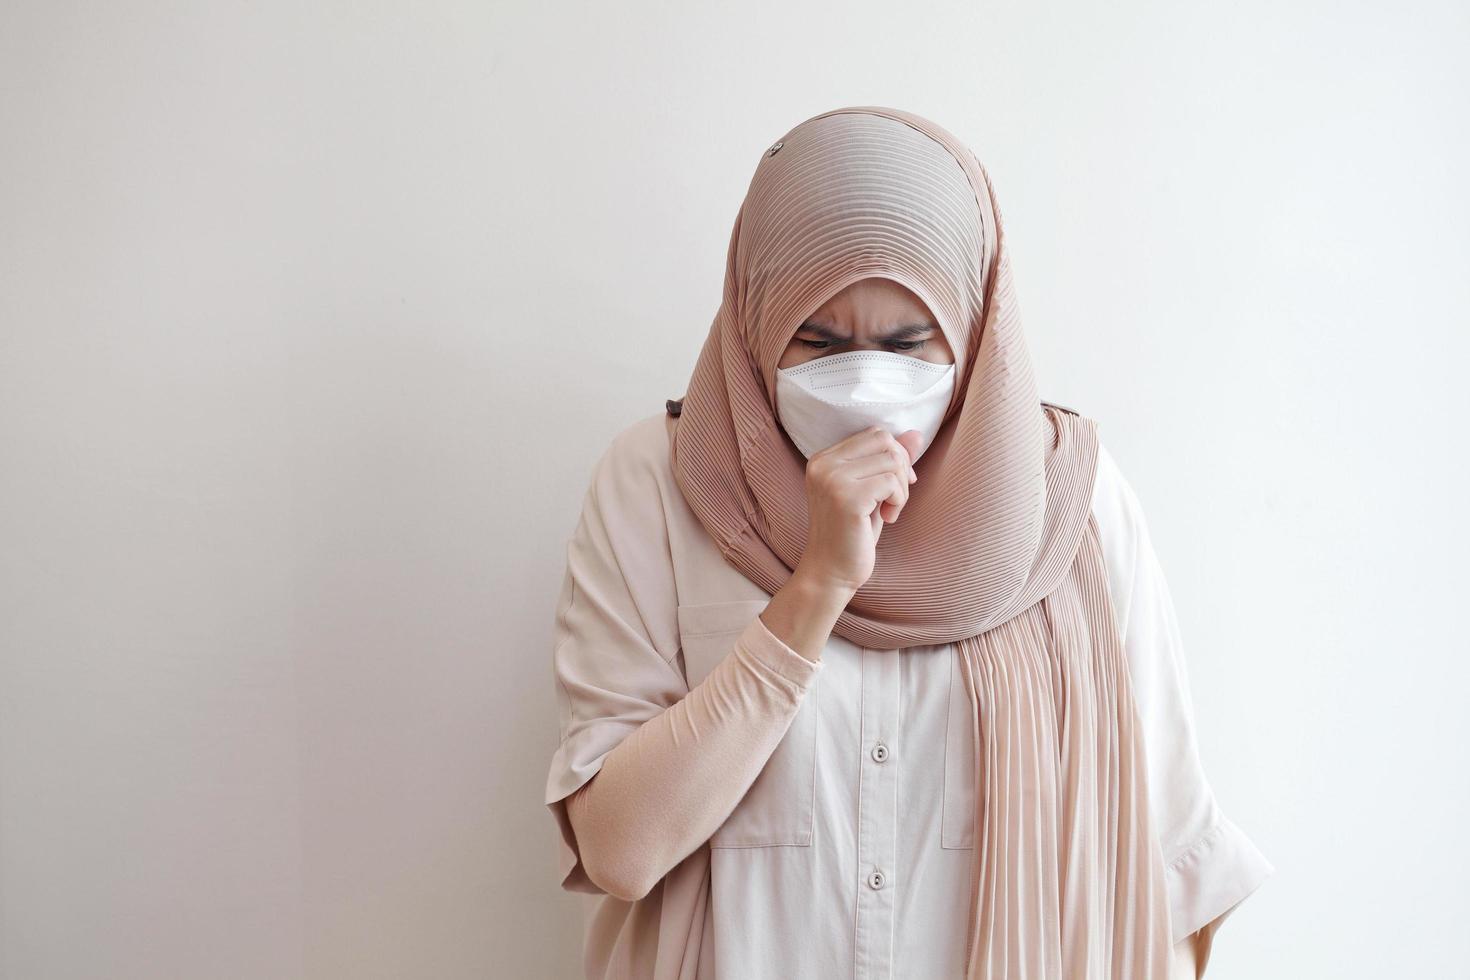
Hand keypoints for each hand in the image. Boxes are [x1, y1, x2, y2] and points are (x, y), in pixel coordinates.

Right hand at [796, 426, 921, 593]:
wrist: (831, 572)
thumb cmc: (852, 532)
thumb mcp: (871, 490)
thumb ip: (888, 460)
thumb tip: (917, 433)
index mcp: (823, 459)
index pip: (874, 434)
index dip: (894, 456)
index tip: (894, 486)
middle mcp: (822, 464)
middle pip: (885, 441)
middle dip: (901, 468)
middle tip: (894, 498)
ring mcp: (832, 480)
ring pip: (892, 461)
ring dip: (901, 488)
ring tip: (888, 510)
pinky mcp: (847, 498)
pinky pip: (892, 482)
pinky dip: (899, 501)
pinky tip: (887, 518)